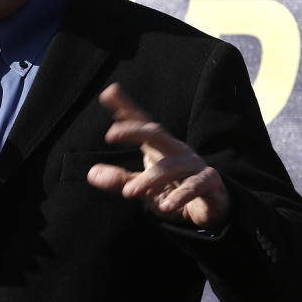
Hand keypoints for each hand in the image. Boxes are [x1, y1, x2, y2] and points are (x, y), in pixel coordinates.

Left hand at [86, 83, 229, 230]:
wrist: (210, 208)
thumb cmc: (172, 190)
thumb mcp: (143, 187)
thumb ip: (120, 179)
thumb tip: (91, 173)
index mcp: (158, 147)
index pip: (141, 124)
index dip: (125, 108)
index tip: (107, 93)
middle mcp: (176, 149)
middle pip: (156, 133)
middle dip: (135, 130)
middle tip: (111, 134)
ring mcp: (194, 164)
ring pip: (170, 166)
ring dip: (149, 178)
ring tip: (129, 192)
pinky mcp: (209, 182)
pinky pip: (195, 186)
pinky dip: (180, 196)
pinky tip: (166, 206)